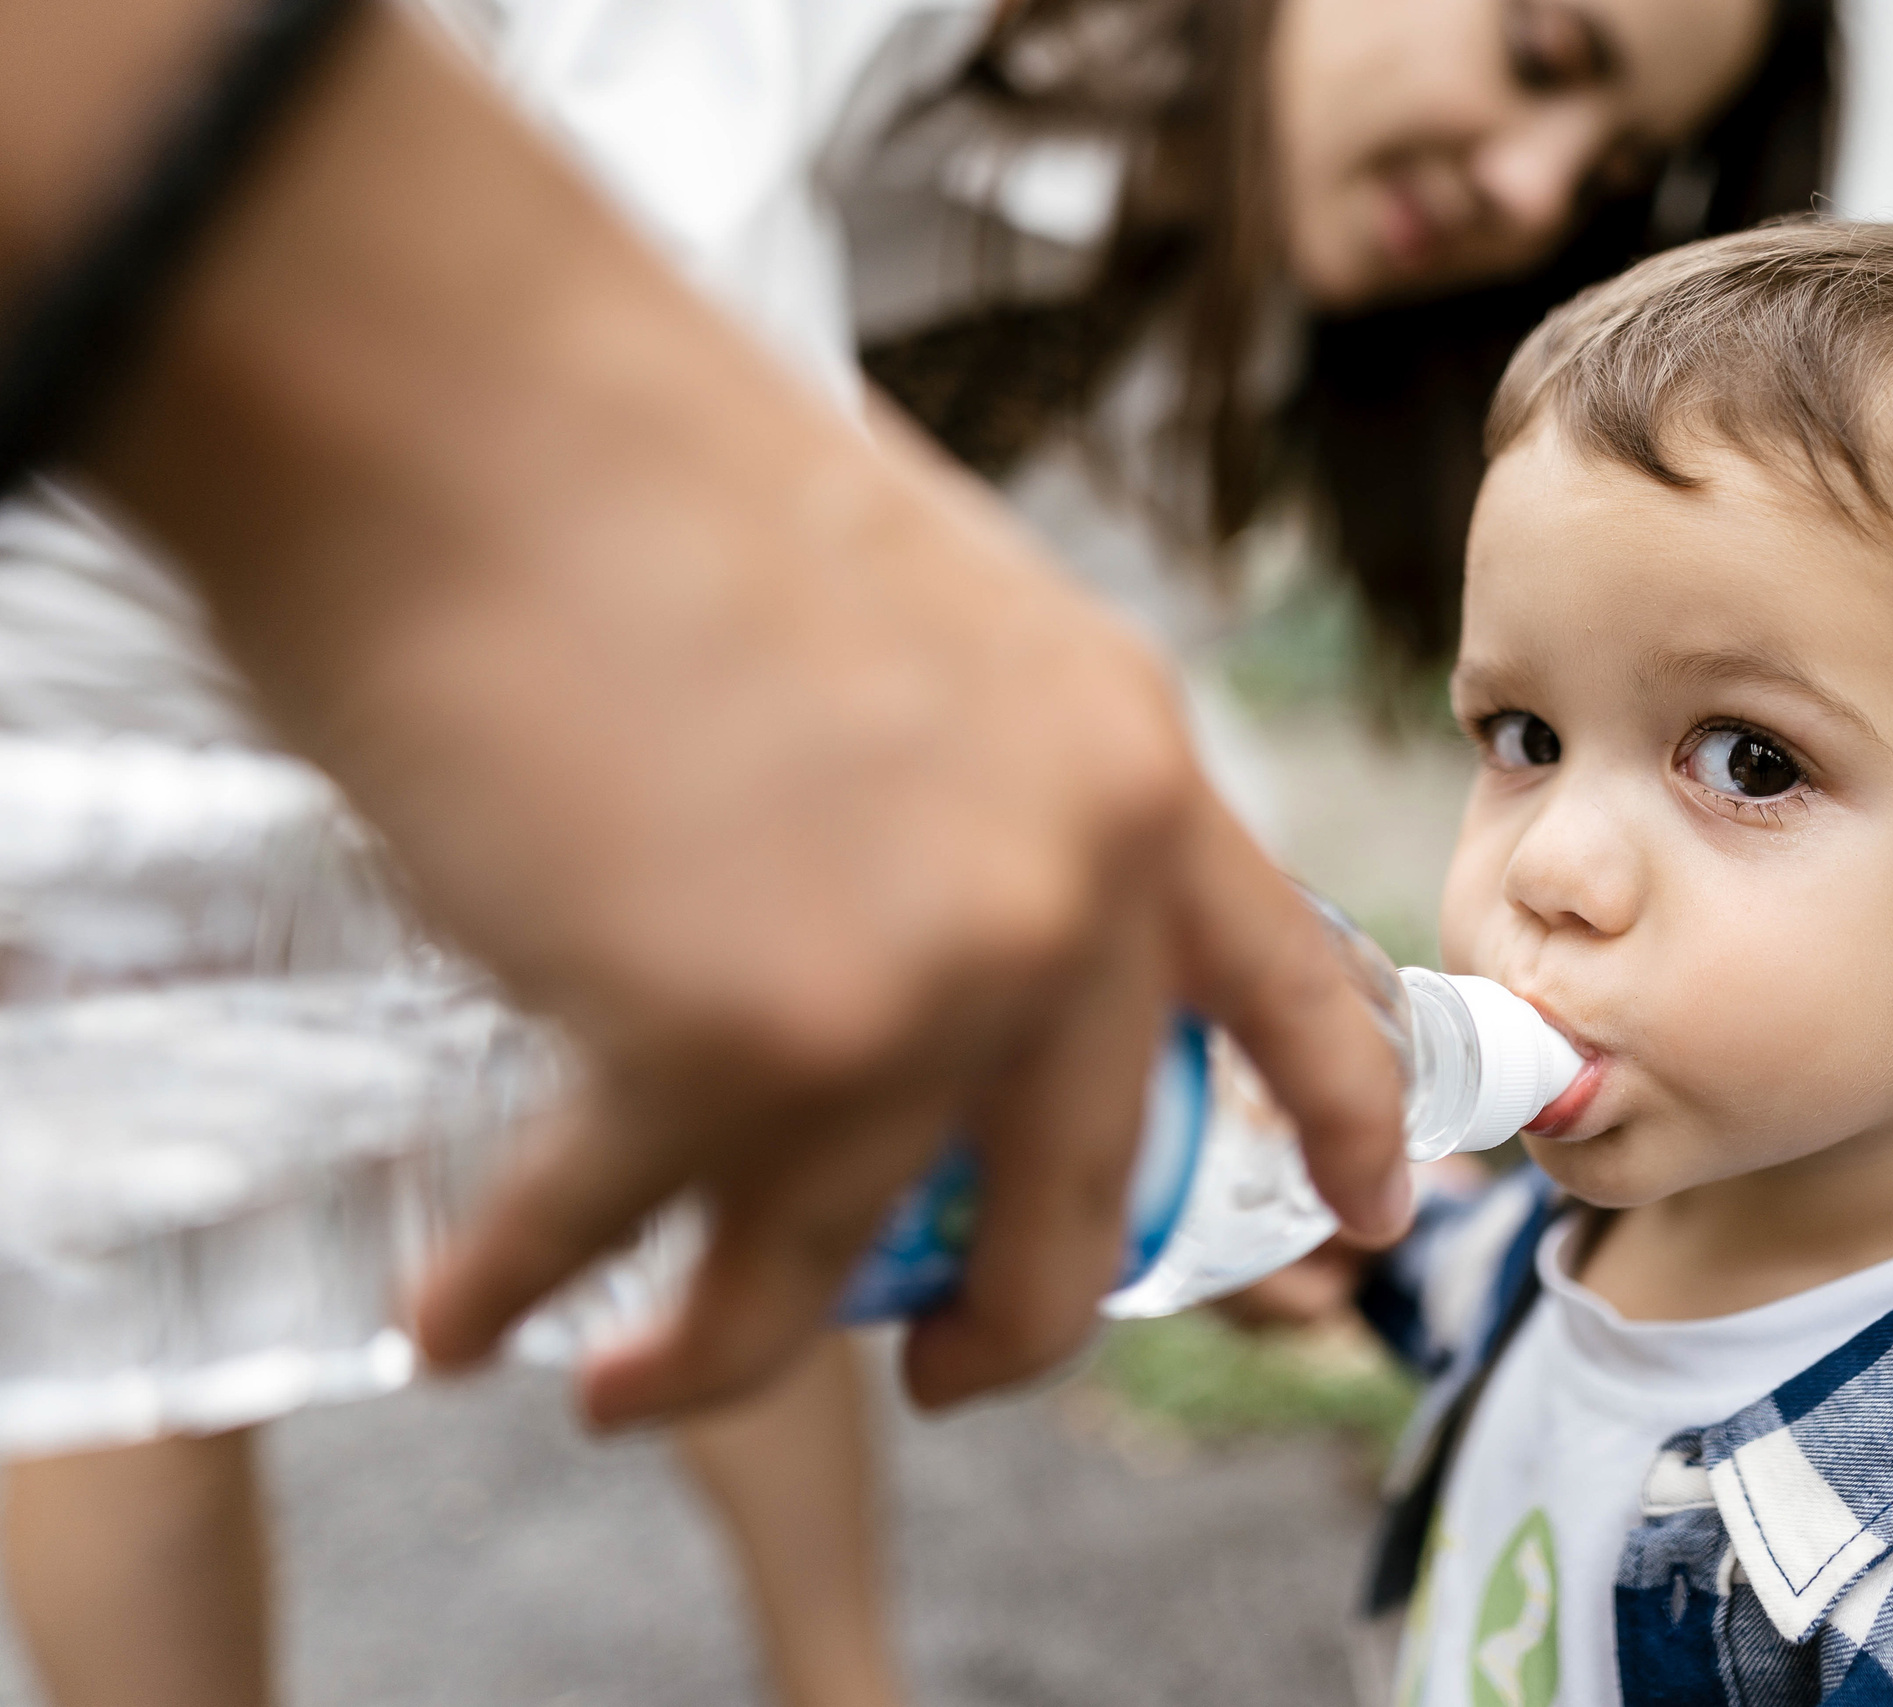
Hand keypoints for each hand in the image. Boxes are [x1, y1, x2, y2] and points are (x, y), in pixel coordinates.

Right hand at [60, 4, 1408, 1421]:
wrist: (463, 392)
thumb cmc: (654, 475)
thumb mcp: (925, 626)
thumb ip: (984, 791)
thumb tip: (949, 950)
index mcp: (1134, 766)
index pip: (1294, 991)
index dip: (1344, 1126)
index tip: (1371, 1229)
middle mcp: (1064, 895)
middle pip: (1076, 1205)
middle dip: (1009, 1329)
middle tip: (943, 1366)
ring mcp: (913, 982)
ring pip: (827, 1258)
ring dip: (715, 1345)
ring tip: (627, 1373)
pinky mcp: (724, 1045)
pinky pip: (621, 1235)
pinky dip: (518, 1290)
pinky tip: (462, 1318)